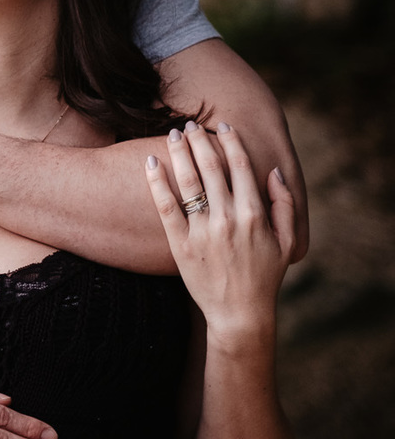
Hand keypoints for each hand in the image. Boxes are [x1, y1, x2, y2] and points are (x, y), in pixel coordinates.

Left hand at [145, 120, 296, 332]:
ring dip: (178, 152)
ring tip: (172, 134)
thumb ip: (284, 204)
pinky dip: (157, 182)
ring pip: (187, 181)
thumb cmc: (265, 277)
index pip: (240, 165)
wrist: (239, 314)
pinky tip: (150, 163)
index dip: (230, 140)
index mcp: (254, 214)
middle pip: (210, 166)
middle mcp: (228, 218)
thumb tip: (273, 171)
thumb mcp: (286, 242)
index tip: (222, 124)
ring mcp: (203, 231)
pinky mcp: (181, 245)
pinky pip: (166, 207)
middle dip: (199, 140)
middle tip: (190, 124)